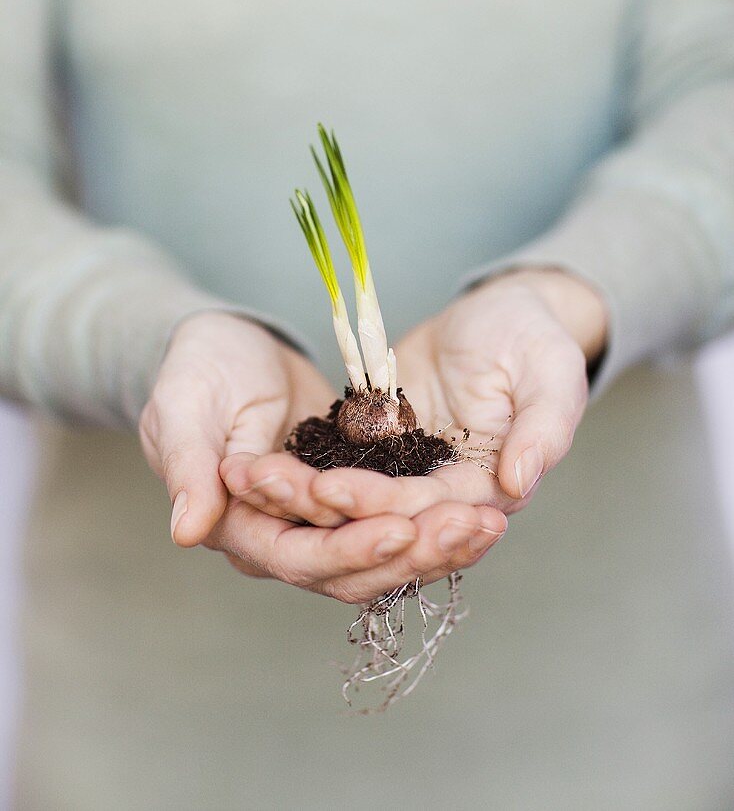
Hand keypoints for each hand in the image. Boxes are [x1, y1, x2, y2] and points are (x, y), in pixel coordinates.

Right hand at [141, 311, 507, 601]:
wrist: (223, 346)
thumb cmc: (194, 371)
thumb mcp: (182, 408)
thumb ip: (186, 467)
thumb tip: (187, 531)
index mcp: (237, 528)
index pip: (299, 557)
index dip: (350, 548)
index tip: (401, 527)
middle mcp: (282, 539)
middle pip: (353, 570)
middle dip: (415, 551)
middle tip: (473, 525)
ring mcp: (320, 525)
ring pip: (383, 554)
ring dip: (437, 544)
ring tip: (490, 523)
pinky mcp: (350, 501)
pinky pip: (396, 522)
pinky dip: (434, 519)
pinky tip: (480, 510)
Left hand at [227, 269, 606, 523]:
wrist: (503, 310)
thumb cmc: (535, 337)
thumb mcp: (552, 372)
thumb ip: (544, 428)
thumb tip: (518, 483)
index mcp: (490, 490)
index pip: (433, 511)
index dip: (385, 505)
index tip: (335, 488)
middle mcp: (443, 493)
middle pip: (380, 516)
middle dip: (325, 507)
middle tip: (271, 485)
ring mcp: (406, 473)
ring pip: (349, 500)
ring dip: (299, 496)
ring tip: (251, 476)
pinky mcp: (376, 448)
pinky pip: (332, 464)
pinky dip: (296, 468)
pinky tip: (255, 460)